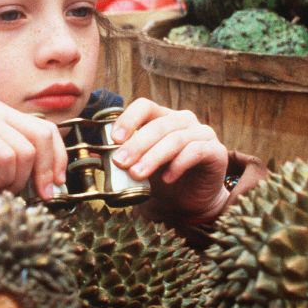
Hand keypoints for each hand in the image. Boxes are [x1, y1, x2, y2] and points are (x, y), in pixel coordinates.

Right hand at [0, 99, 67, 198]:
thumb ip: (18, 166)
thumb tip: (51, 183)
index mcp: (5, 115)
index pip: (48, 131)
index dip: (59, 158)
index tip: (55, 186)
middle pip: (44, 136)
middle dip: (48, 170)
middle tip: (42, 196)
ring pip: (27, 151)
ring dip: (19, 181)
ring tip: (0, 192)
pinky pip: (7, 156)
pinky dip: (4, 179)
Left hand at [107, 98, 228, 222]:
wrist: (190, 201)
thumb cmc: (162, 178)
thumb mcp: (140, 164)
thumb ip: (123, 155)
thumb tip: (91, 153)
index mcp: (163, 117)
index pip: (145, 106)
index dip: (129, 119)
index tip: (114, 139)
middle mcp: (184, 120)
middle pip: (159, 124)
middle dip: (136, 144)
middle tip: (120, 163)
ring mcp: (202, 134)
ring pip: (175, 139)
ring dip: (153, 157)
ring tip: (137, 174)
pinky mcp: (216, 152)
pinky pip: (196, 152)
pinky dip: (178, 164)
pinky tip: (166, 179)